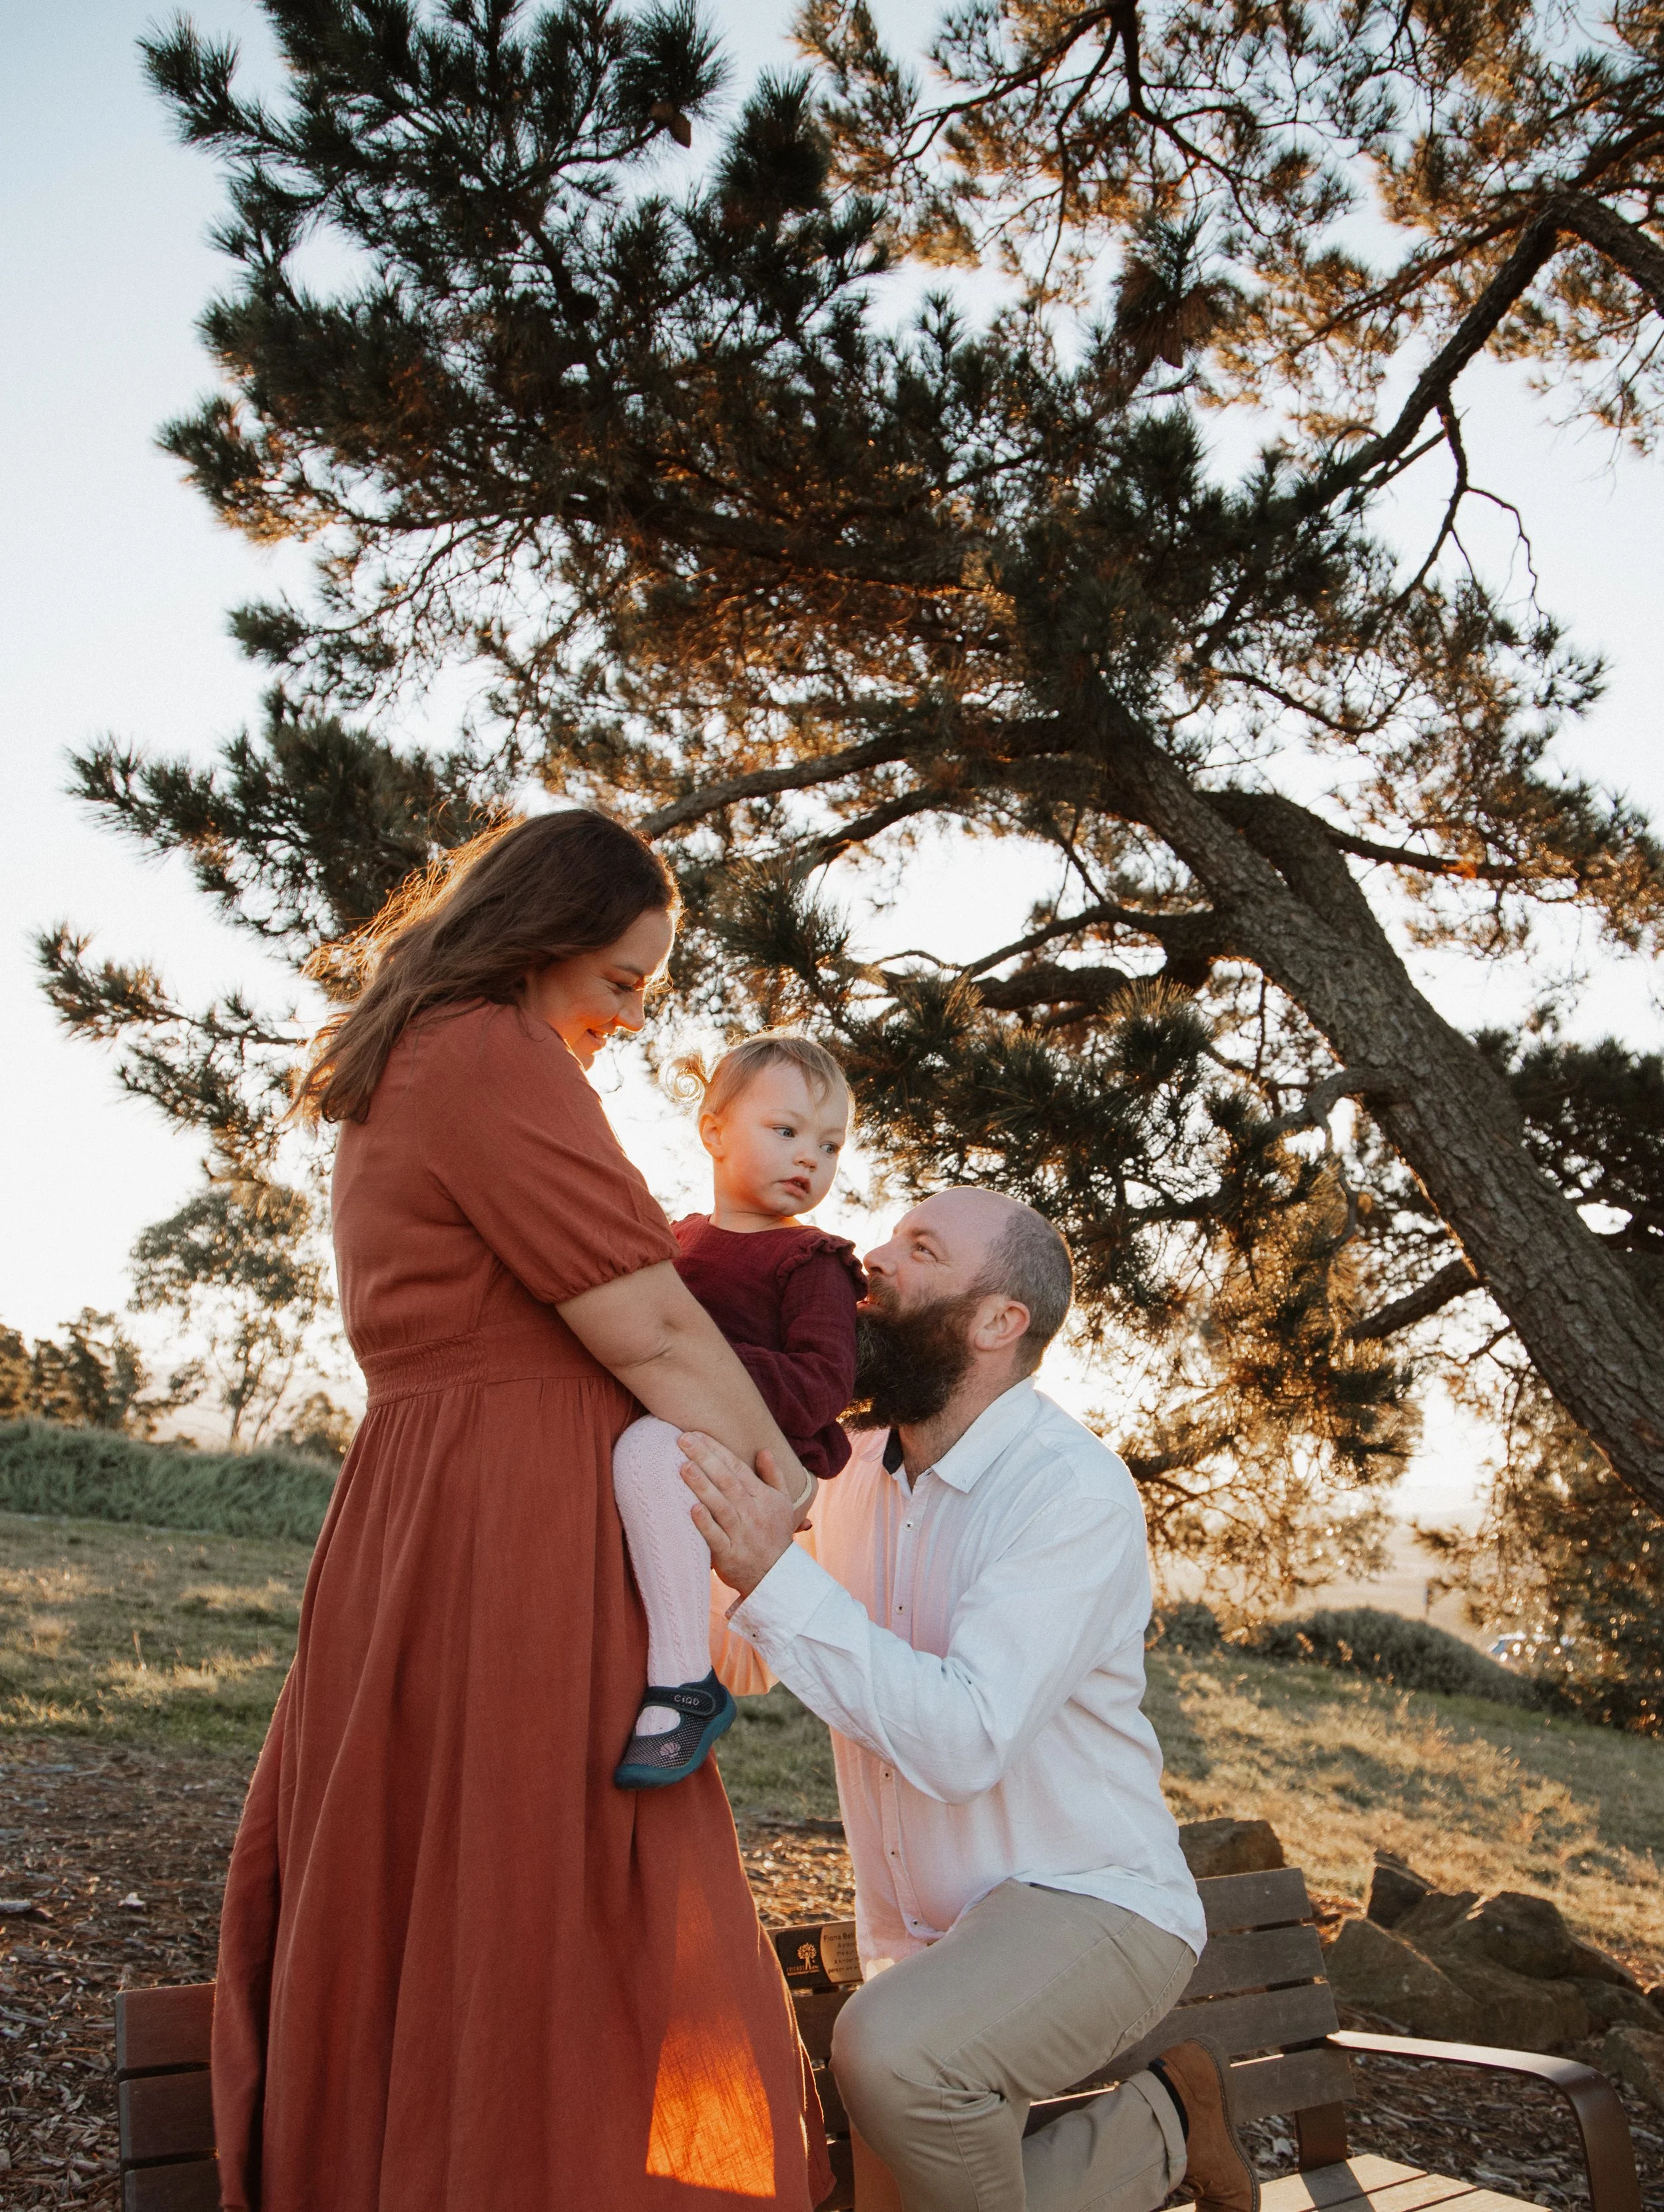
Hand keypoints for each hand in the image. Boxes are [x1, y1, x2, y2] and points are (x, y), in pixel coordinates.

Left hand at [679, 1433, 808, 1596]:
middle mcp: (752, 1512)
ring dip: (702, 1486)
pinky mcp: (730, 1555)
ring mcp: (741, 1534)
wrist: (776, 1577)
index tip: (696, 1434)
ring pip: (721, 1506)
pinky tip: (692, 1509)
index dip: (716, 1449)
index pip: (737, 1468)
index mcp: (762, 1497)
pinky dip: (705, 1524)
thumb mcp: (783, 1503)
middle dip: (705, 1458)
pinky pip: (717, 1537)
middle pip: (727, 1481)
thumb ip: (774, 1475)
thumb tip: (764, 1450)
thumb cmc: (775, 1535)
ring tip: (683, 1467)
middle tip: (682, 1440)